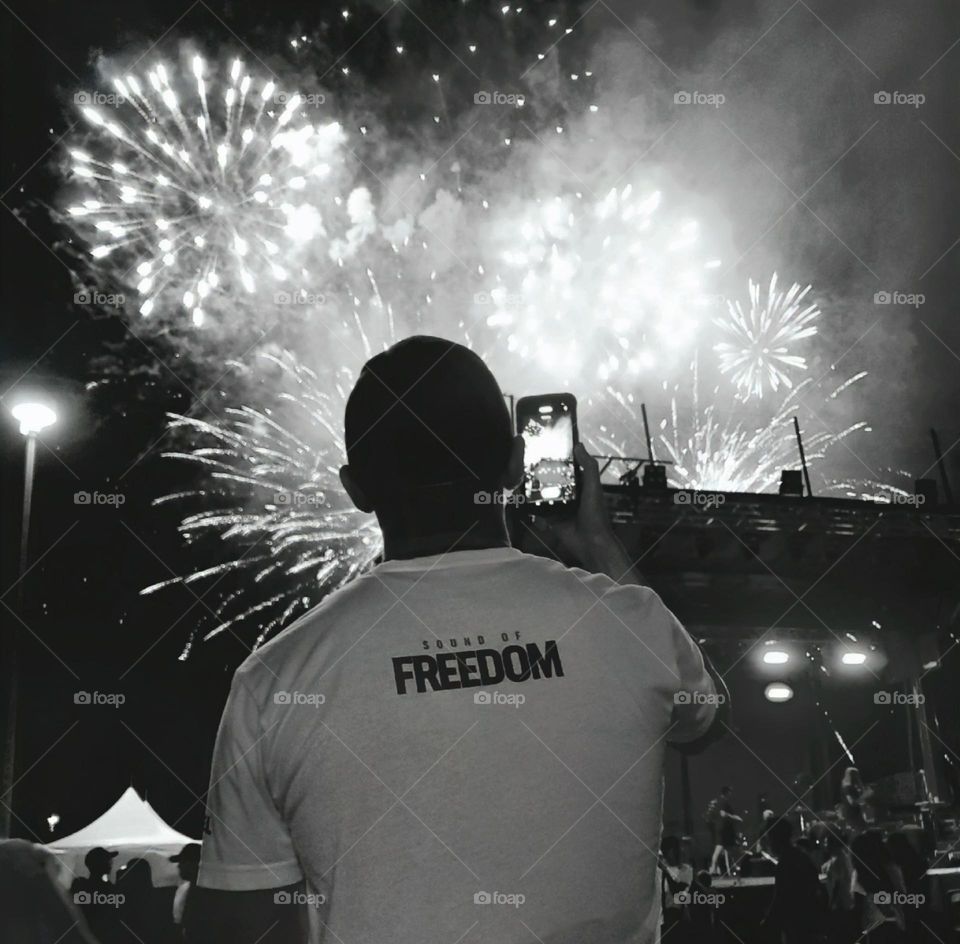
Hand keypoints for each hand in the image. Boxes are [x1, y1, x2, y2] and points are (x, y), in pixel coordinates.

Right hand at [524, 443, 642, 584]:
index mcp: (581, 485)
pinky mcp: (550, 518)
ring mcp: (558, 506)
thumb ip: (588, 467)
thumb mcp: (593, 487)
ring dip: (534, 487)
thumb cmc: (595, 513)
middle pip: (553, 480)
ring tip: (519, 475)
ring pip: (543, 494)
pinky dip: (531, 504)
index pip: (568, 469)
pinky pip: (538, 509)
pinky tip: (520, 494)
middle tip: (525, 461)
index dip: (559, 459)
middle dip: (541, 472)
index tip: (545, 447)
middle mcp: (569, 494)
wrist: (590, 542)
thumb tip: (579, 445)